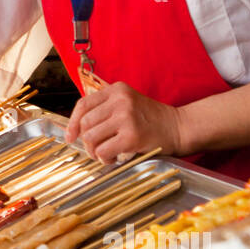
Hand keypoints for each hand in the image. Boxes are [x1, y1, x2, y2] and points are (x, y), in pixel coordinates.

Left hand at [65, 81, 183, 162]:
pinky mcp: (131, 135)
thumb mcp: (128, 104)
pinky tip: (113, 158)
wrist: (179, 127)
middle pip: (86, 123)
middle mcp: (120, 100)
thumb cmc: (151, 119)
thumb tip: (76, 129)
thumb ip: (105, 109)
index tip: (70, 137)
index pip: (83, 104)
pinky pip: (103, 150)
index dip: (73, 123)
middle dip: (86, 141)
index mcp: (117, 90)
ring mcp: (126, 117)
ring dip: (94, 151)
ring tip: (105, 154)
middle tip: (95, 149)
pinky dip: (104, 158)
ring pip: (91, 137)